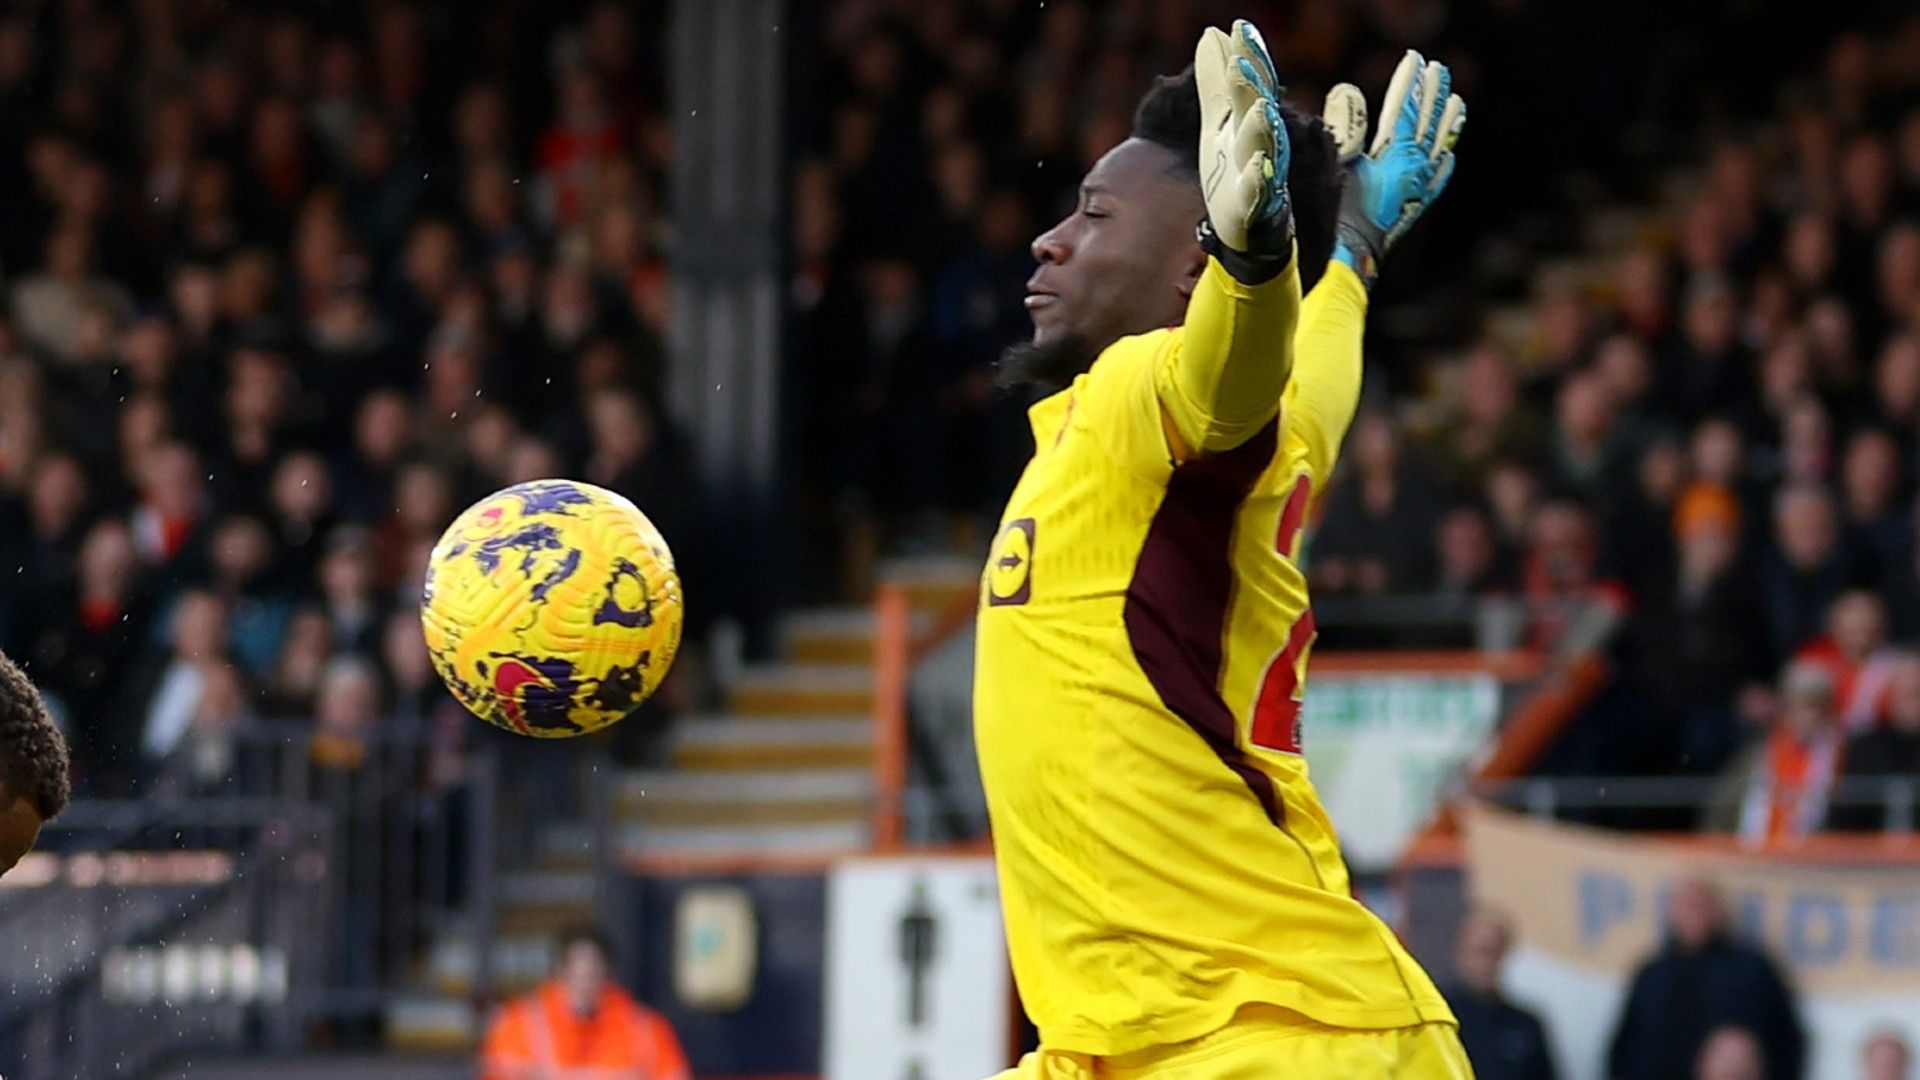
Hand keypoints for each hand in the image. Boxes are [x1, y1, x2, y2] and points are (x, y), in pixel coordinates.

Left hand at [1195, 19, 1292, 281]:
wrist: (1245, 229)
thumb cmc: (1233, 171)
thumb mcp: (1218, 123)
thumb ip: (1216, 83)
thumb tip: (1211, 33)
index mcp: (1248, 122)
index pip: (1253, 83)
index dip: (1249, 56)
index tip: (1239, 26)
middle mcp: (1260, 143)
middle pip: (1257, 109)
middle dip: (1252, 86)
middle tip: (1241, 60)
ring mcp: (1260, 173)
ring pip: (1264, 147)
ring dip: (1261, 128)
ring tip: (1260, 109)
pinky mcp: (1254, 207)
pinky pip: (1260, 192)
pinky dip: (1259, 179)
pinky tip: (1256, 165)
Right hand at [1324, 50, 1465, 285]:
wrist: (1350, 258)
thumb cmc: (1338, 215)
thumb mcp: (1338, 165)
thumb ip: (1346, 126)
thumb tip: (1347, 89)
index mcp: (1398, 156)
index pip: (1406, 110)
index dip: (1409, 83)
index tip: (1415, 59)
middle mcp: (1416, 170)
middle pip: (1428, 124)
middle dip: (1433, 95)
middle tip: (1439, 70)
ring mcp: (1419, 189)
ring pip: (1438, 148)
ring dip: (1446, 123)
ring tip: (1457, 101)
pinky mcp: (1415, 207)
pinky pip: (1437, 181)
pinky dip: (1444, 164)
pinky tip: (1448, 156)